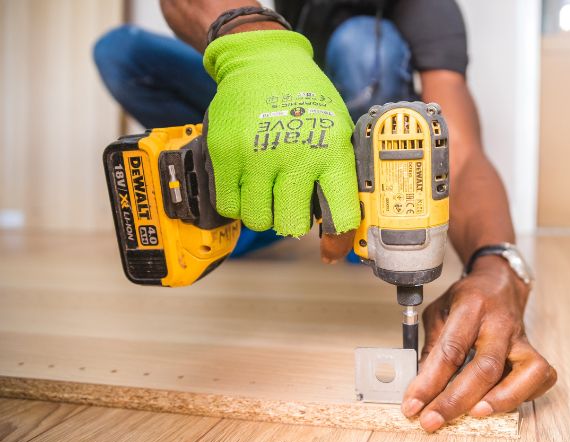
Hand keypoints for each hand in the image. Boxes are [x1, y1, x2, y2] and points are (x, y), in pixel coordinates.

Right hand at [203, 30, 359, 258]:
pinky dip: (238, 203)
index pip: (340, 215)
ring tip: (268, 189)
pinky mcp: (225, 154)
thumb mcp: (338, 132)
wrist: (264, 62)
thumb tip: (341, 233)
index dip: (338, 239)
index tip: (332, 248)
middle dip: (292, 221)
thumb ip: (339, 177)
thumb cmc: (307, 102)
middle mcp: (295, 156)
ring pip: (258, 220)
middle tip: (290, 203)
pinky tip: (247, 183)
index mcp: (332, 152)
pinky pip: (229, 206)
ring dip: (263, 212)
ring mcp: (257, 156)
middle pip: (292, 226)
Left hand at [401, 255, 556, 431]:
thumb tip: (421, 388)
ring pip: (525, 373)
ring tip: (474, 414)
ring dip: (500, 400)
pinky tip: (500, 402)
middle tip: (433, 420)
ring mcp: (521, 338)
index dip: (429, 382)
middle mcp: (500, 323)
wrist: (499, 282)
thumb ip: (432, 348)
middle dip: (456, 400)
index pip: (450, 350)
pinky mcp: (534, 350)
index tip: (412, 405)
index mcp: (471, 307)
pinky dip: (524, 395)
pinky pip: (541, 377)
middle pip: (485, 367)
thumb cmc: (467, 299)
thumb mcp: (439, 312)